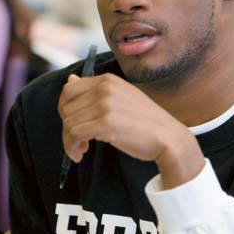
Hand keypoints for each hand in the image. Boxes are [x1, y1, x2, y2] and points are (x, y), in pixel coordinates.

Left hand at [58, 73, 204, 188]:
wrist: (168, 137)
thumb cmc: (145, 122)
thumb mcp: (120, 98)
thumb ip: (95, 90)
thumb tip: (70, 79)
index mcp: (107, 80)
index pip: (69, 90)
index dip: (65, 110)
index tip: (74, 124)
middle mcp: (105, 88)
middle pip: (66, 108)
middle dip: (67, 127)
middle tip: (78, 141)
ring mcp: (105, 105)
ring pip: (68, 123)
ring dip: (69, 141)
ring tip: (81, 149)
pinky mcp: (106, 124)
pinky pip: (74, 135)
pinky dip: (72, 147)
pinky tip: (80, 154)